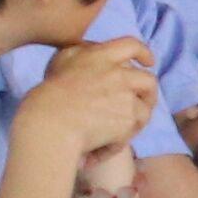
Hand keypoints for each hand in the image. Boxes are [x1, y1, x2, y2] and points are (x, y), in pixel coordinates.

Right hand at [6, 34, 162, 170]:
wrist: (50, 122)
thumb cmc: (48, 94)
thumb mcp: (62, 60)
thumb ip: (82, 51)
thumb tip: (94, 50)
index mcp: (102, 57)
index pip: (132, 46)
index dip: (144, 52)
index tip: (149, 61)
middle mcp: (119, 75)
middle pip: (149, 81)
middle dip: (150, 94)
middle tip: (141, 105)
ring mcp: (126, 98)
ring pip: (144, 111)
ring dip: (134, 124)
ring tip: (116, 135)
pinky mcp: (128, 121)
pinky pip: (129, 134)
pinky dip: (115, 145)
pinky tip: (98, 152)